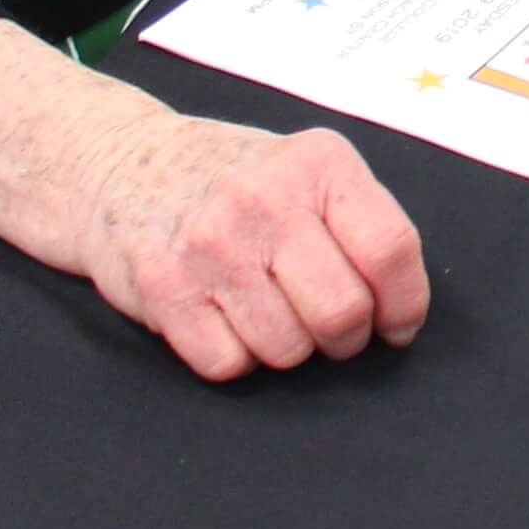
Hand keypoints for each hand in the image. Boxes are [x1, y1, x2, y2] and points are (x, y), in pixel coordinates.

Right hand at [62, 105, 431, 381]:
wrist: (123, 163)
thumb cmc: (236, 180)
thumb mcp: (308, 170)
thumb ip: (360, 223)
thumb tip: (401, 313)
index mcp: (320, 164)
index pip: (390, 249)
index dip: (405, 304)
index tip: (396, 325)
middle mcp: (266, 199)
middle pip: (342, 312)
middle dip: (345, 337)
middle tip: (329, 326)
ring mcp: (211, 244)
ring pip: (286, 350)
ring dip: (287, 347)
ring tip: (267, 308)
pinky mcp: (164, 287)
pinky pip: (228, 365)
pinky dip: (235, 356)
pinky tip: (224, 317)